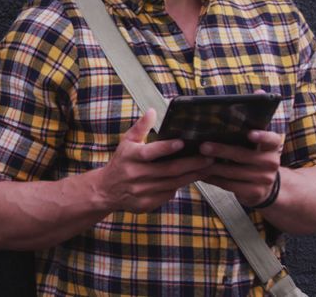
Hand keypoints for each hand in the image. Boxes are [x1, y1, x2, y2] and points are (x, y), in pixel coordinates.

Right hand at [91, 110, 214, 212]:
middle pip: (169, 170)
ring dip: (192, 175)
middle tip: (209, 157)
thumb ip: (141, 127)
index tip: (182, 142)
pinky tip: (192, 178)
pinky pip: (168, 194)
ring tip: (208, 167)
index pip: (150, 152)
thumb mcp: (127, 142)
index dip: (166, 148)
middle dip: (191, 163)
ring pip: (173, 183)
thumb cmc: (121, 162)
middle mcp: (136, 175)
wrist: (106, 190)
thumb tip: (152, 111)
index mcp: (131, 157)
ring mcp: (141, 191)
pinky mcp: (146, 203)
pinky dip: (180, 186)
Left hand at [199, 130, 283, 207]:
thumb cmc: (252, 161)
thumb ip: (242, 140)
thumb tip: (212, 130)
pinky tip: (203, 175)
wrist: (265, 188)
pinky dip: (214, 180)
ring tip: (197, 162)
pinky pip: (230, 185)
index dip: (261, 136)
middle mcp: (272, 162)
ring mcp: (265, 179)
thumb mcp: (254, 149)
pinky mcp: (255, 192)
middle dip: (221, 151)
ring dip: (212, 167)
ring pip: (233, 172)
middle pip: (243, 155)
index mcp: (272, 147)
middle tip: (203, 147)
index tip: (249, 134)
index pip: (271, 139)